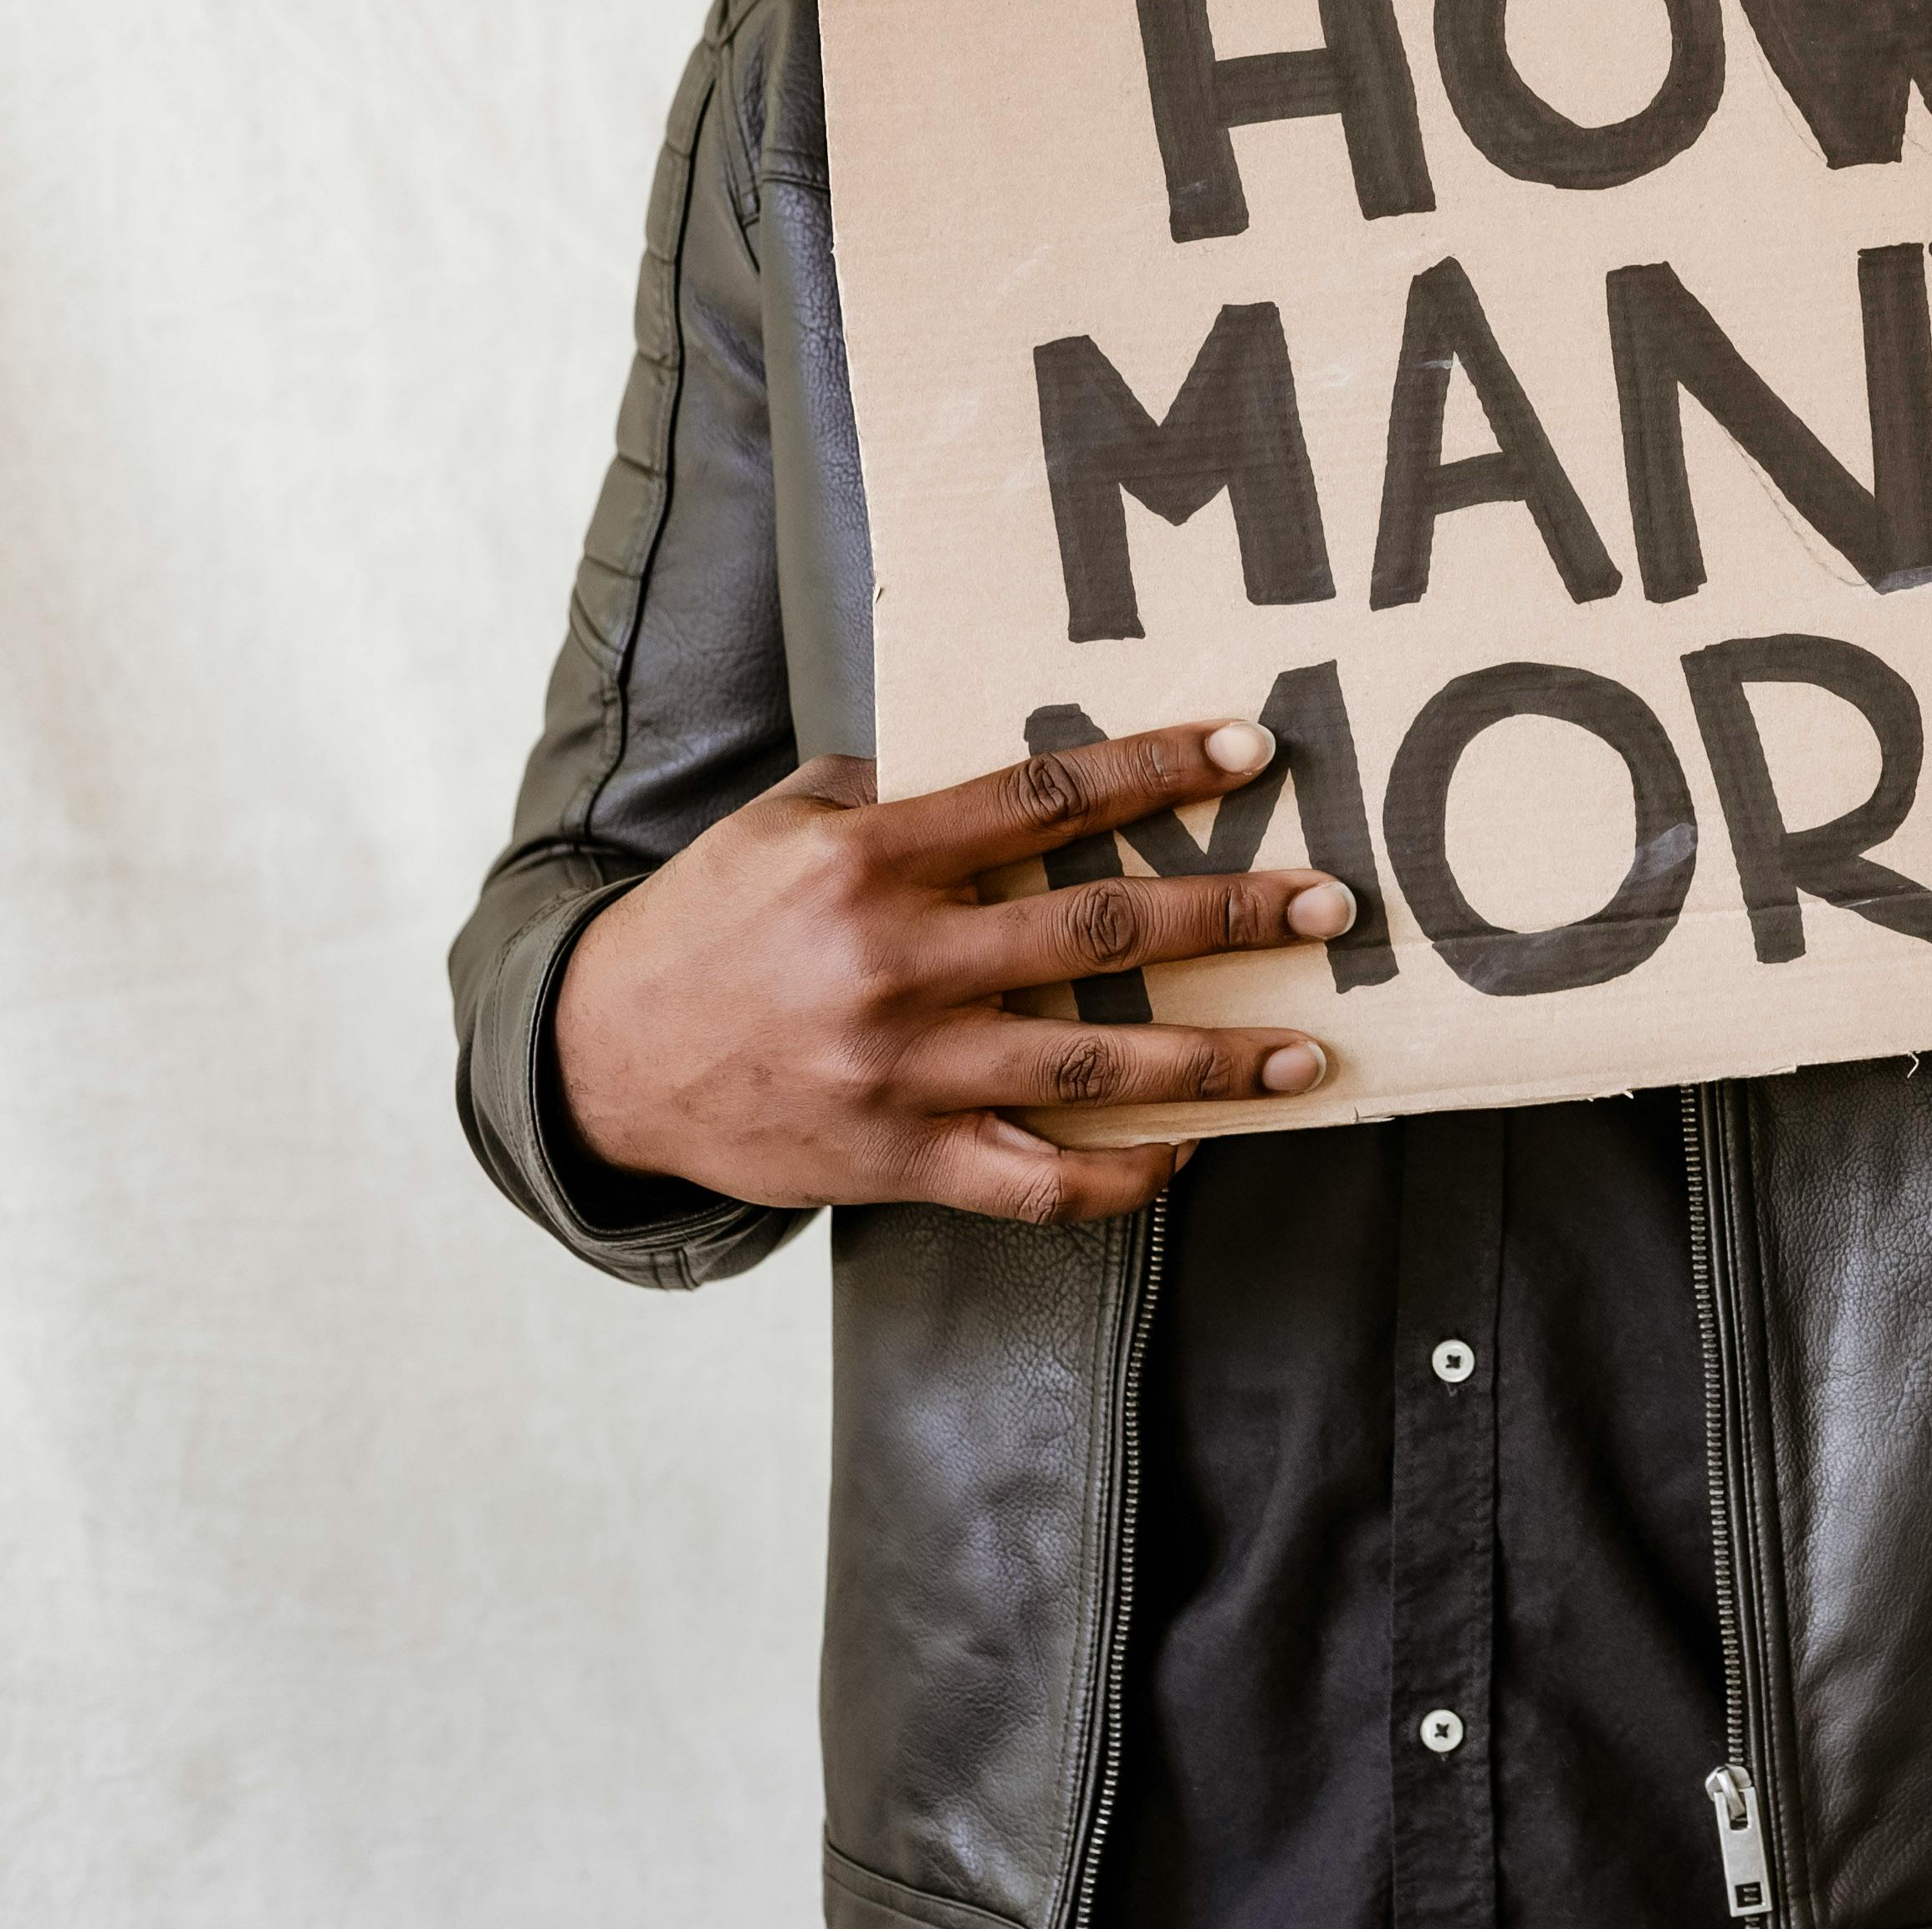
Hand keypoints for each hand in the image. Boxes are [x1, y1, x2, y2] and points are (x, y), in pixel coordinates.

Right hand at [549, 721, 1353, 1225]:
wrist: (600, 1058)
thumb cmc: (711, 922)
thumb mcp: (786, 826)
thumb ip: (899, 792)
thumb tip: (1022, 770)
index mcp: (872, 863)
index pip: (1045, 800)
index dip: (1157, 770)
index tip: (1252, 749)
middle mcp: (895, 965)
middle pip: (1095, 934)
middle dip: (1227, 918)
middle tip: (1331, 904)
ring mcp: (901, 1072)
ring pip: (1090, 1068)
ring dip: (1213, 1064)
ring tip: (1310, 1056)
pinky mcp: (897, 1161)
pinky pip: (1032, 1183)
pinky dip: (1116, 1178)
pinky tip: (1186, 1156)